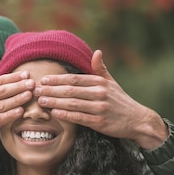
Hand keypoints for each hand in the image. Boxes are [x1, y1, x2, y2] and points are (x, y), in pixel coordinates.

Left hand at [34, 50, 167, 149]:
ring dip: (54, 102)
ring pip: (72, 104)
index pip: (74, 79)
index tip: (43, 79)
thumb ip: (101, 68)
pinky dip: (66, 115)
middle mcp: (100, 93)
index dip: (57, 79)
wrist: (138, 120)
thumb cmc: (121, 101)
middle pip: (70, 90)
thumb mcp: (112, 83)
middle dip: (51, 90)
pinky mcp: (100, 122)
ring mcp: (100, 108)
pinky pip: (79, 118)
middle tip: (36, 90)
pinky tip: (54, 113)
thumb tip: (96, 51)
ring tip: (40, 101)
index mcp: (100, 82)